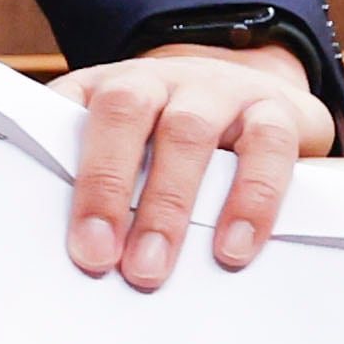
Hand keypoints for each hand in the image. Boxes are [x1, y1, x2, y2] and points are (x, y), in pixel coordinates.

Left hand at [58, 43, 333, 294]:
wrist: (264, 98)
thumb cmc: (179, 140)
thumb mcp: (133, 149)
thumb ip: (99, 179)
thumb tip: (71, 242)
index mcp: (112, 86)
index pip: (71, 110)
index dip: (65, 168)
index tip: (71, 236)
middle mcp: (161, 78)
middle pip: (125, 112)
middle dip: (107, 186)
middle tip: (100, 256)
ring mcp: (219, 89)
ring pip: (189, 130)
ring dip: (168, 203)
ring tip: (155, 264)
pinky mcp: (278, 110)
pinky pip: (267, 144)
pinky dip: (251, 198)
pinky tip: (234, 246)